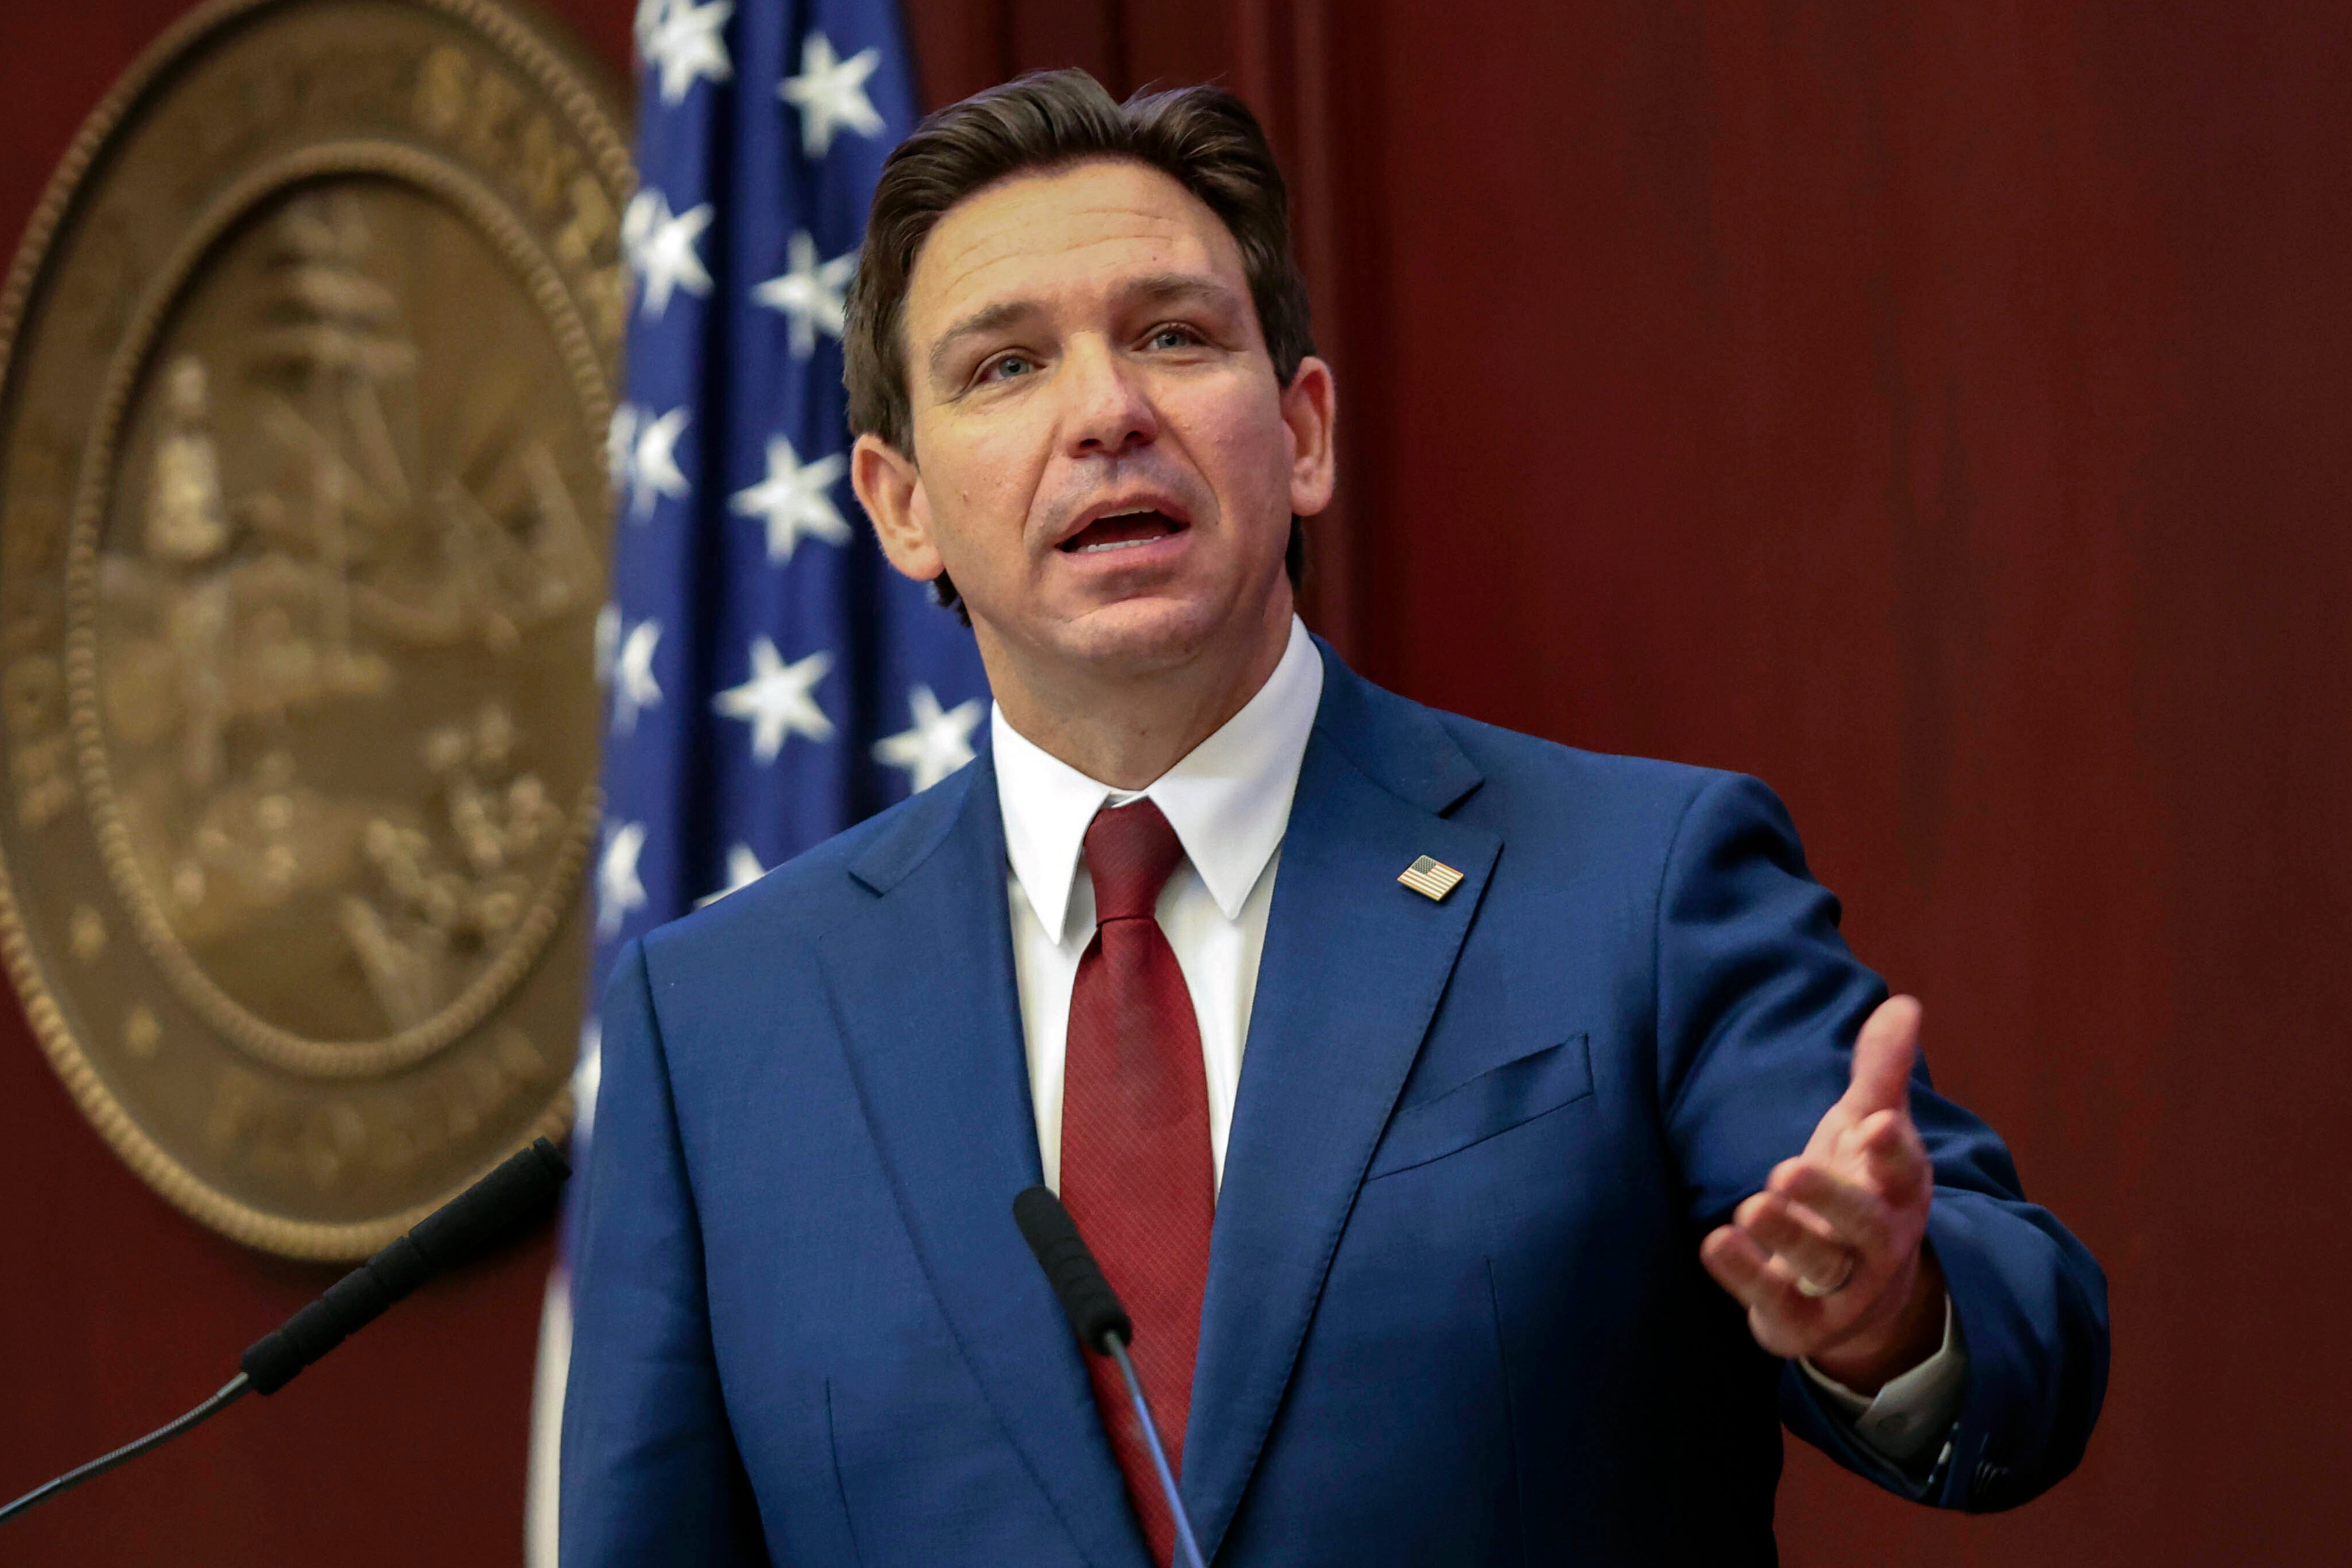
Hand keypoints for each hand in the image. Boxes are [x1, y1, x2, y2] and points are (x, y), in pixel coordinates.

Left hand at [1699, 995, 1944, 1392]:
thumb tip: (1903, 1003)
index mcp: (1899, 1191)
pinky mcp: (1800, 1319)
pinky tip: (1716, 1243)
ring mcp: (1843, 1287)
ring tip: (1751, 1205)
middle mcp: (1879, 1242)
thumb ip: (1880, 1072)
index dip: (1894, 1150)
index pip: (1905, 1171)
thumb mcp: (1868, 1128)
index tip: (1878, 1122)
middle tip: (1787, 1169)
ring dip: (1787, 1237)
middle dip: (1829, 1199)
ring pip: (1819, 1266)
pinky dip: (1746, 1276)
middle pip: (1864, 1224)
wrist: (1863, 1293)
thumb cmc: (1861, 1189)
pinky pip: (1775, 1301)